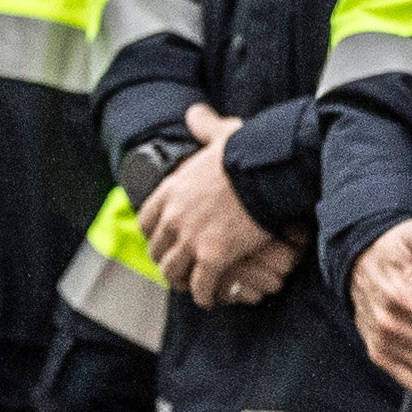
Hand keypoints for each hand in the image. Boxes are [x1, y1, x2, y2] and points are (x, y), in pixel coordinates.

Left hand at [138, 104, 293, 308]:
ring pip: (173, 272)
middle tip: (179, 270)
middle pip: (157, 250)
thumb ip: (204, 125)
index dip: (153, 234)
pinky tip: (212, 299)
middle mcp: (173, 217)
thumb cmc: (246, 151)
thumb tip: (195, 112)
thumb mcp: (220, 133)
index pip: (146, 220)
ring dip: (182, 283)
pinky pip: (201, 286)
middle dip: (167, 261)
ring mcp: (190, 239)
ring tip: (193, 288)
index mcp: (171, 190)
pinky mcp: (212, 258)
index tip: (163, 241)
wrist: (265, 172)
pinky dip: (205, 296)